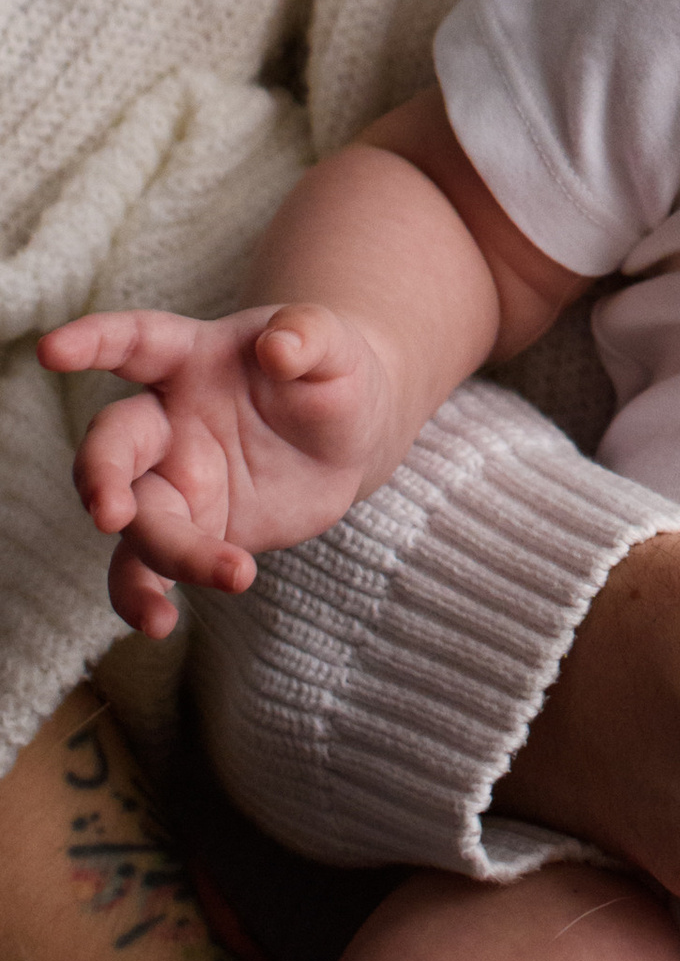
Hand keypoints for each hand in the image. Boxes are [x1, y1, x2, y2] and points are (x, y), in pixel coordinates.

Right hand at [39, 304, 401, 638]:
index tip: (51, 351)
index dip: (92, 341)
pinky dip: (143, 599)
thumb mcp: (334, 345)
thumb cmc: (329, 374)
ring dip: (160, 552)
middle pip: (114, 445)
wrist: (347, 434)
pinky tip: (160, 625)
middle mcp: (165, 422)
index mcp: (190, 360)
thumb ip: (308, 335)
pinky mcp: (189, 530)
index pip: (135, 343)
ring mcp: (172, 481)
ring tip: (217, 581)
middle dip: (100, 475)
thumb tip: (279, 346)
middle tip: (109, 510)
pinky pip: (148, 569)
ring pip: (137, 521)